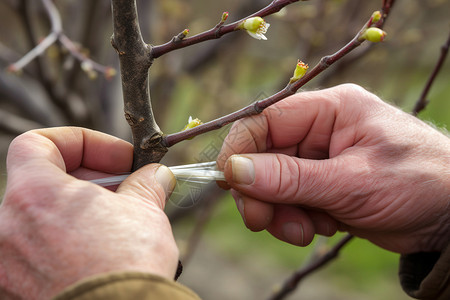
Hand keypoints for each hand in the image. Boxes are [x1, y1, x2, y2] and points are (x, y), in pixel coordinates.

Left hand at [0, 127, 177, 298]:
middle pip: (44, 180)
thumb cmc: (127, 264)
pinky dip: (67, 240)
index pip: (38, 143)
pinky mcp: (16, 289)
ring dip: (81, 210)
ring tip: (118, 222)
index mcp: (34, 194)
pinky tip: (101, 250)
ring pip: (43, 217)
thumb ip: (147, 183)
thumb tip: (157, 176)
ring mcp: (8, 262)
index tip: (117, 159)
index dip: (82, 142)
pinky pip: (39, 250)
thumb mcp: (145, 210)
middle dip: (90, 178)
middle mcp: (8, 226)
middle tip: (127, 189)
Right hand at [217, 84, 449, 253]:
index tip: (228, 182)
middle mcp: (321, 131)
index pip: (265, 121)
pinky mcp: (323, 185)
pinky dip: (297, 220)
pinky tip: (324, 226)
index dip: (240, 150)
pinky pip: (291, 202)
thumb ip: (290, 178)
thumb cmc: (419, 183)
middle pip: (264, 156)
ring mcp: (320, 160)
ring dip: (281, 212)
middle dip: (261, 192)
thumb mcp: (351, 182)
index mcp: (330, 110)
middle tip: (263, 221)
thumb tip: (234, 171)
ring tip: (306, 230)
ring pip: (273, 183)